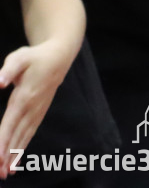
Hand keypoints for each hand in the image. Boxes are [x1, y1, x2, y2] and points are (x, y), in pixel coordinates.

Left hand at [0, 42, 68, 177]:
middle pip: (17, 135)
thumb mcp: (20, 57)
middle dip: (7, 155)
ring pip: (24, 137)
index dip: (2, 142)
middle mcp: (32, 108)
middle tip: (0, 174)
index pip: (10, 123)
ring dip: (15, 155)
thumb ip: (8, 70)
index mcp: (24, 97)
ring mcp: (37, 111)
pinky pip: (30, 133)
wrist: (60, 56)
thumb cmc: (36, 56)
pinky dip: (23, 148)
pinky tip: (16, 160)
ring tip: (7, 173)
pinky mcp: (39, 113)